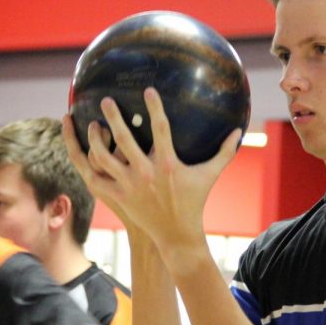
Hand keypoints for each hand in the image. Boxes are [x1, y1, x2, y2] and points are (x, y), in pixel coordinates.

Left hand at [61, 88, 241, 253]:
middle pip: (124, 140)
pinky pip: (97, 178)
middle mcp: (146, 173)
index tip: (148, 90)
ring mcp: (129, 185)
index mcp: (168, 164)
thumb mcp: (210, 175)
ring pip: (104, 158)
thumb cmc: (194, 202)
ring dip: (95, 139)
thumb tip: (240, 130)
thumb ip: (225, 152)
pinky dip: (89, 165)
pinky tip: (85, 151)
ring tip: (92, 125)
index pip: (161, 129)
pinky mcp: (119, 197)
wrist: (176, 234)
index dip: (155, 107)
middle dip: (114, 117)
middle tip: (107, 100)